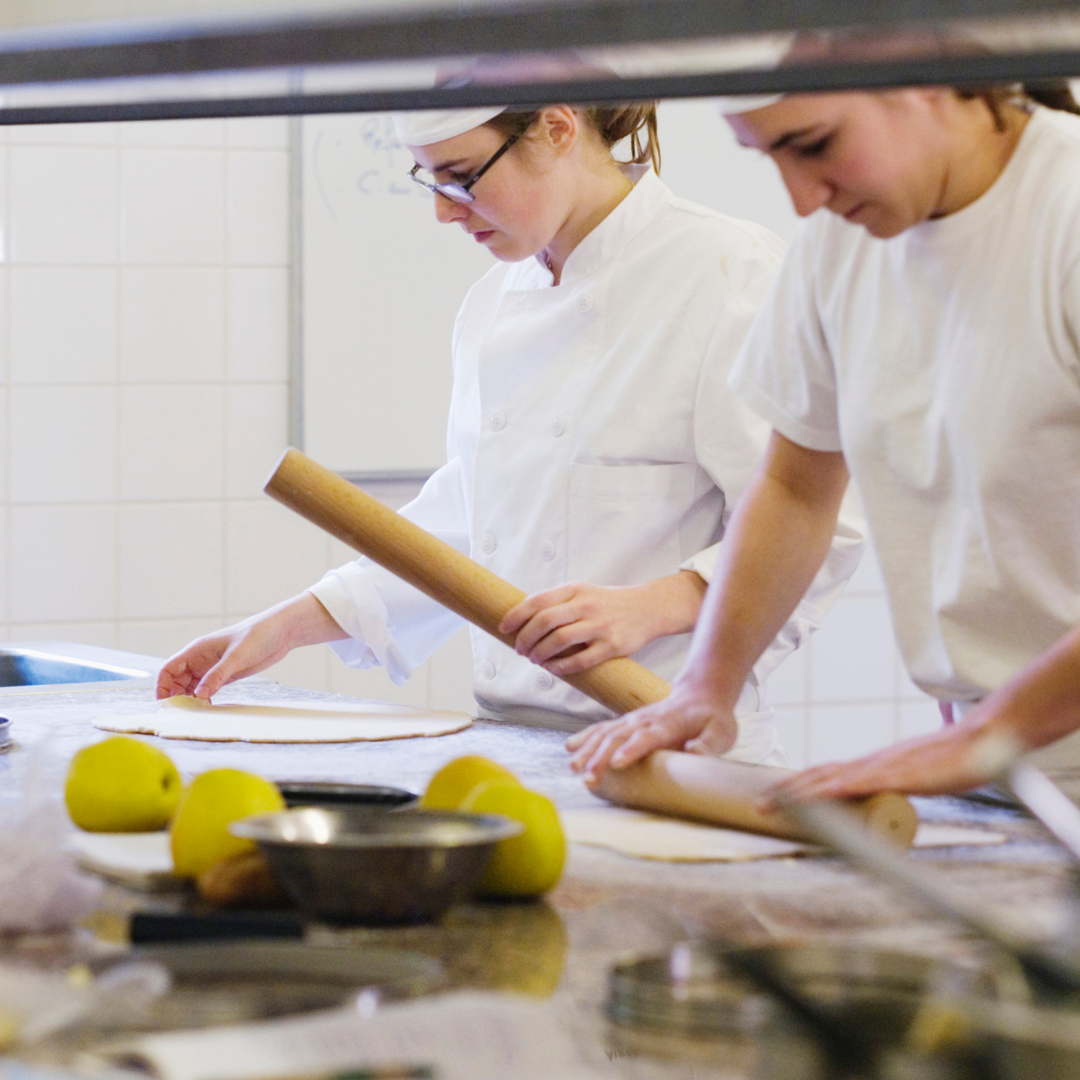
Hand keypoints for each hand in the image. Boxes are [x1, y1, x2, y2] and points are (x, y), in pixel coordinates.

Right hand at [156, 593, 343, 700]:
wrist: (281, 632)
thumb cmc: (257, 635)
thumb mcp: (237, 656)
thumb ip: (218, 675)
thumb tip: (199, 695)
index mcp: (197, 650)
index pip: (169, 669)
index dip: (163, 686)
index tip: (166, 703)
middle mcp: (201, 659)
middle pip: (177, 681)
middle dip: (176, 697)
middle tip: (182, 714)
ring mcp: (213, 667)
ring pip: (192, 687)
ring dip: (190, 699)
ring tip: (195, 714)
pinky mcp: (226, 674)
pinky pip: (208, 689)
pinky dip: (204, 699)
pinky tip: (208, 708)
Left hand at [499, 573, 704, 677]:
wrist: (648, 608)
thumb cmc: (608, 603)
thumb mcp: (583, 592)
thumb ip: (557, 603)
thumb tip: (522, 621)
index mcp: (575, 590)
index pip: (537, 601)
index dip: (516, 616)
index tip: (504, 628)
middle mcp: (586, 605)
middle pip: (544, 622)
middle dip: (525, 639)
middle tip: (520, 649)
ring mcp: (600, 626)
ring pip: (559, 641)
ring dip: (539, 654)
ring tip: (534, 659)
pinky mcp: (612, 646)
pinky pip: (579, 661)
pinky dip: (560, 667)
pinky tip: (552, 668)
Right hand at [565, 682, 737, 784]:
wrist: (702, 694)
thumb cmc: (713, 719)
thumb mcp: (721, 732)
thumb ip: (708, 744)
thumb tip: (694, 753)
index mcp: (668, 725)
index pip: (647, 737)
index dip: (632, 750)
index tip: (617, 764)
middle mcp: (645, 721)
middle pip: (619, 738)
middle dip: (601, 758)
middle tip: (587, 778)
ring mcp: (633, 720)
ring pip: (606, 733)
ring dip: (588, 750)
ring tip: (573, 768)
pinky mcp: (627, 722)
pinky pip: (602, 728)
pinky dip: (586, 737)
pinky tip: (570, 749)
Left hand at [767, 724, 990, 803]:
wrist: (982, 740)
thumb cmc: (950, 761)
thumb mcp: (912, 778)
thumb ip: (892, 786)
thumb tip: (876, 801)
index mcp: (872, 764)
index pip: (826, 773)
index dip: (798, 785)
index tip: (773, 796)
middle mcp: (871, 761)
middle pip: (820, 774)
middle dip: (787, 790)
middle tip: (759, 805)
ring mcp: (885, 766)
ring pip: (835, 778)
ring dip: (804, 791)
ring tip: (777, 803)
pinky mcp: (903, 773)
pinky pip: (867, 781)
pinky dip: (843, 787)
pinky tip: (826, 793)